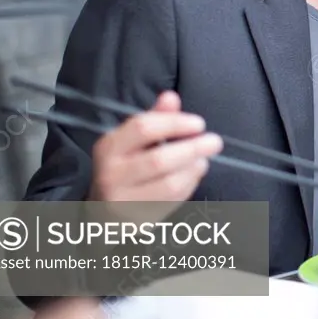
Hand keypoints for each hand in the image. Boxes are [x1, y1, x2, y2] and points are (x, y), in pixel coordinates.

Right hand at [89, 91, 221, 203]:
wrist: (102, 211)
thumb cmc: (124, 167)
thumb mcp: (132, 140)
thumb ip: (154, 118)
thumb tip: (171, 97)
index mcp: (109, 147)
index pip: (143, 128)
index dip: (175, 123)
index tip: (199, 124)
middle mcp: (111, 174)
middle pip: (159, 159)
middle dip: (193, 148)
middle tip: (215, 142)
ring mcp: (122, 201)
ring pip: (169, 184)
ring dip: (194, 170)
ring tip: (203, 161)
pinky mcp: (136, 221)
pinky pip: (172, 202)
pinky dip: (189, 187)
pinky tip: (193, 177)